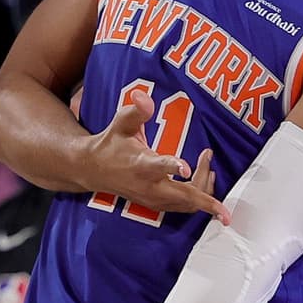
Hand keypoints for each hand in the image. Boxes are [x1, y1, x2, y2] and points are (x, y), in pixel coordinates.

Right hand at [82, 90, 230, 223]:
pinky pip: (185, 206)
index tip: (187, 167)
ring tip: (206, 163)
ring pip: (189, 203)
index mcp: (141, 165)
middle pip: (185, 196)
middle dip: (206, 186)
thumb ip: (136, 110)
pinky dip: (199, 197)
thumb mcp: (121, 123)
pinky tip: (204, 179)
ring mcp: (154, 200)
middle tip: (208, 156)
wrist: (94, 170)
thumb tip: (143, 96)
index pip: (158, 167)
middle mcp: (149, 187)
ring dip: (205, 188)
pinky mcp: (157, 206)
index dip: (173, 167)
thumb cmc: (111, 145)